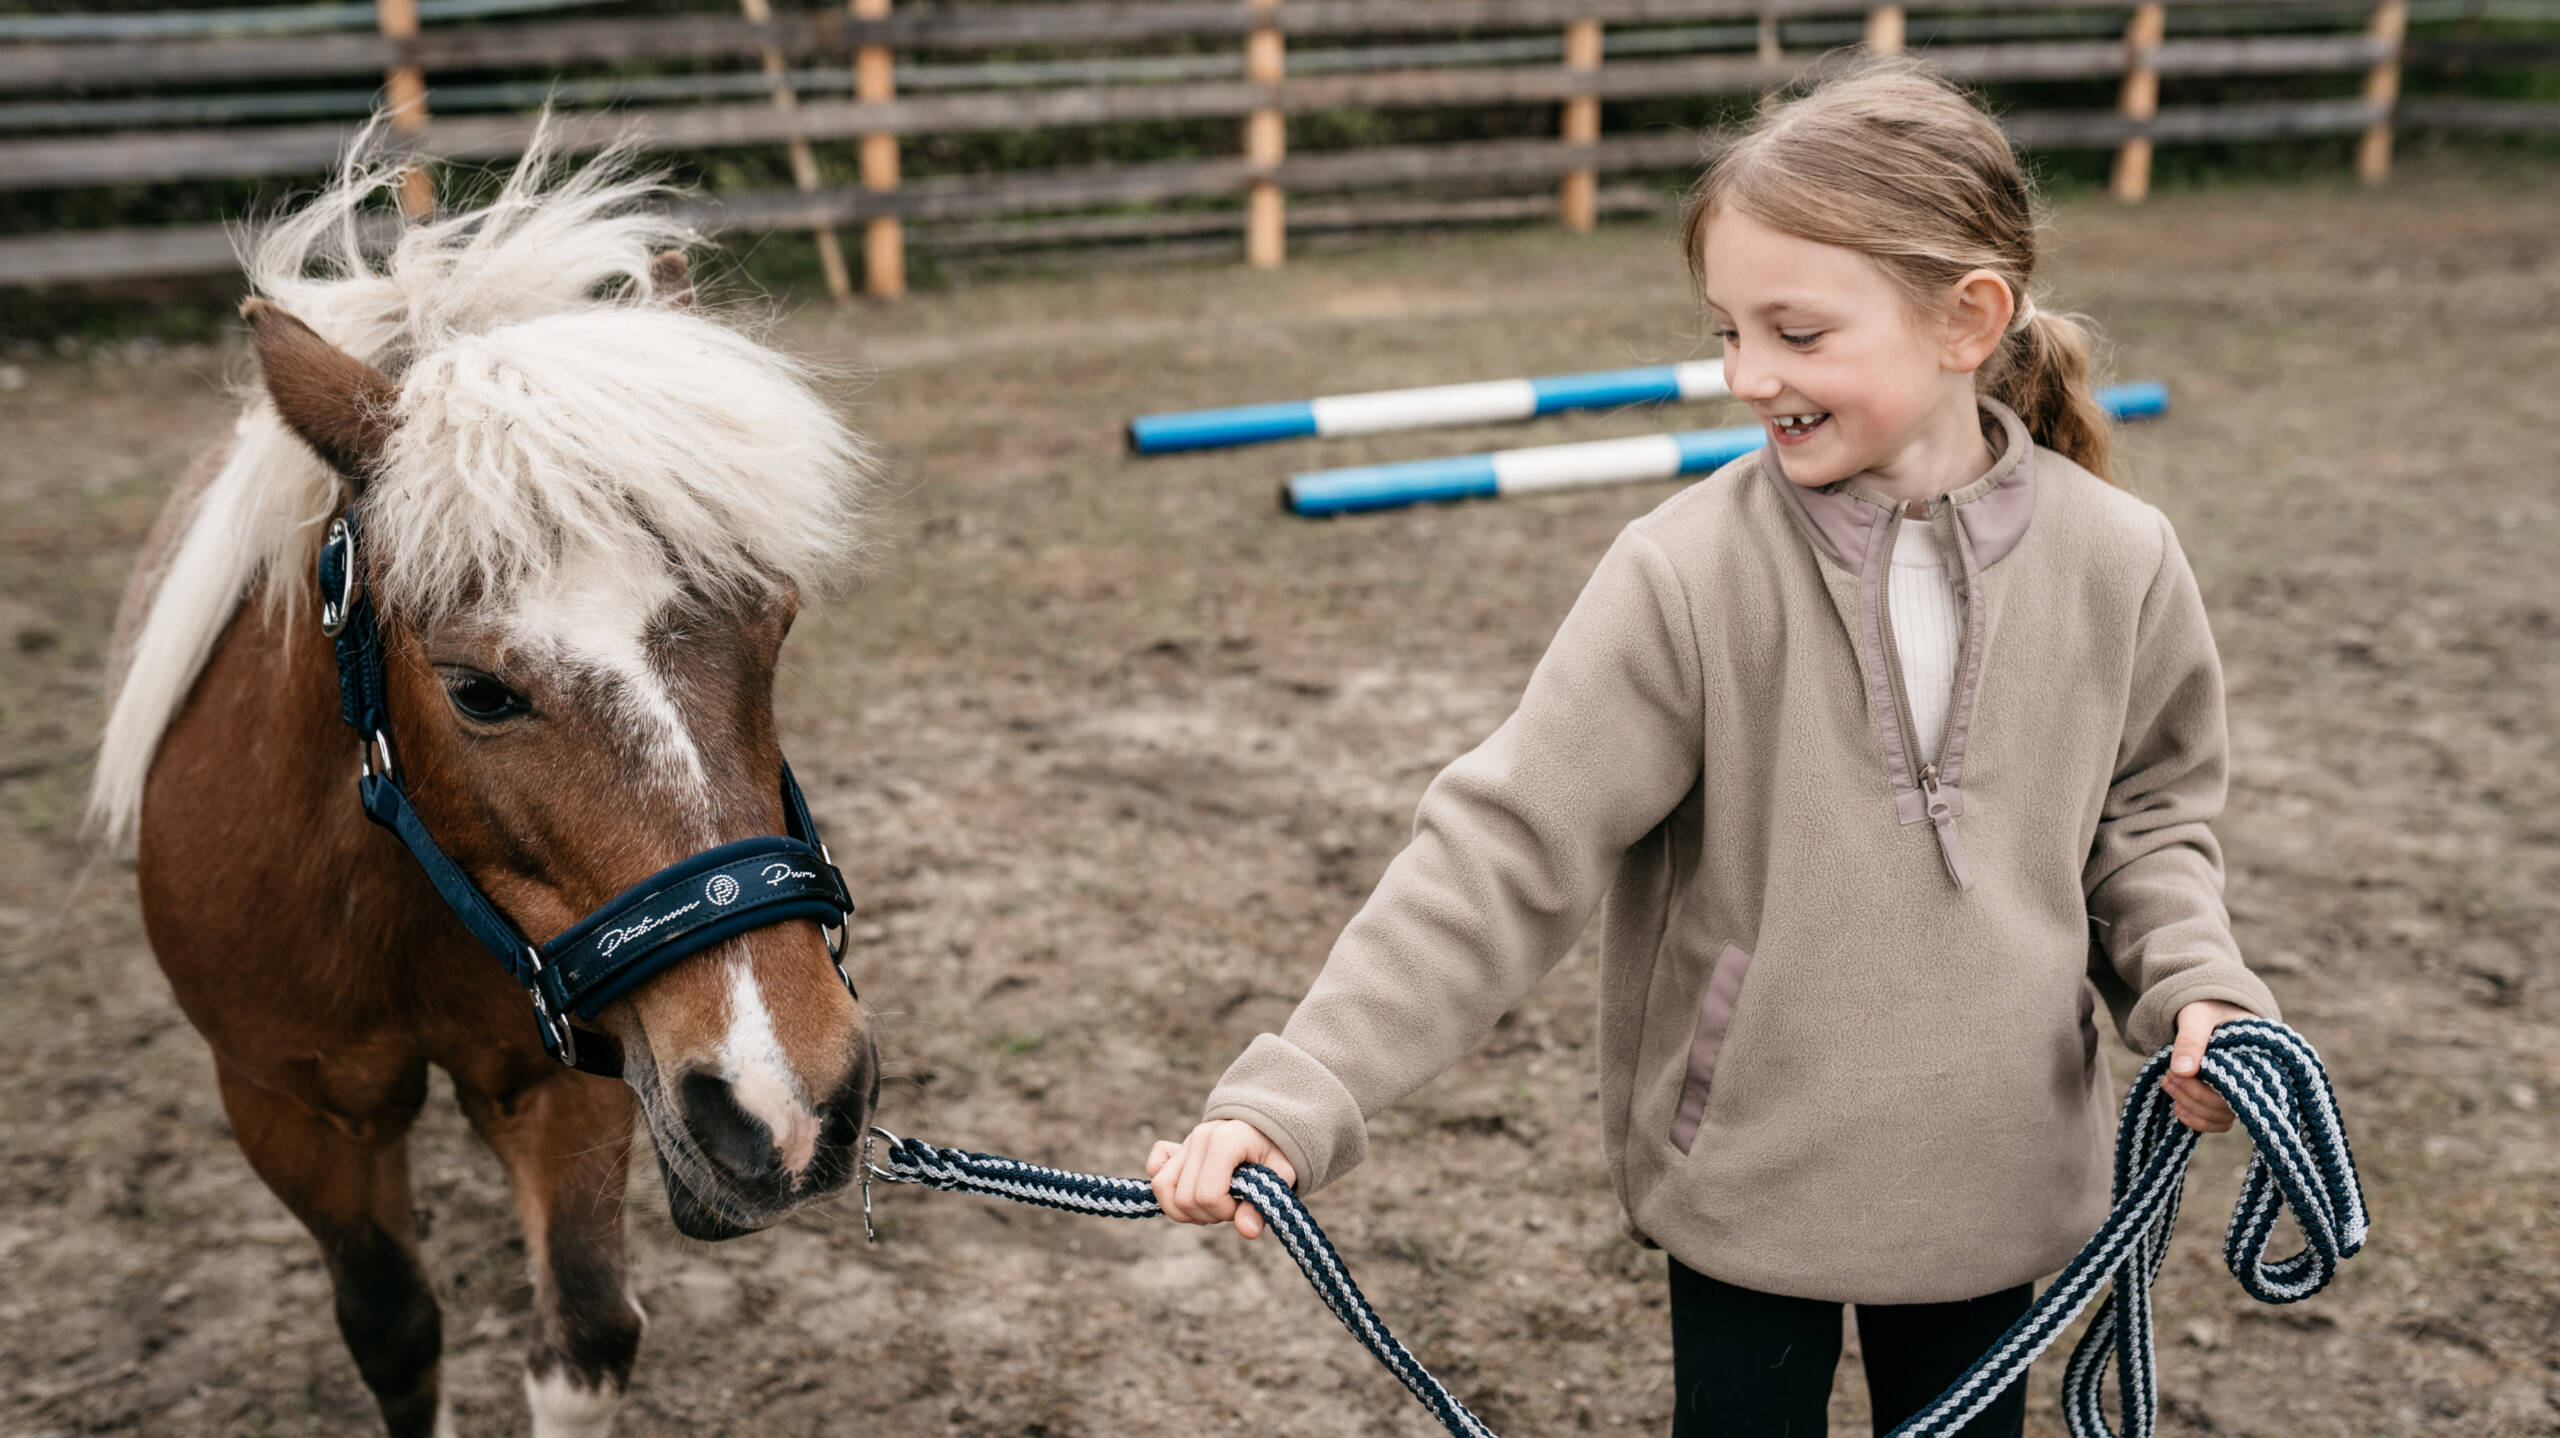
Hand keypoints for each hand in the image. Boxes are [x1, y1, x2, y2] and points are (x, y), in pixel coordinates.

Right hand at [1147, 1120, 1296, 1238]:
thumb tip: (1247, 1231)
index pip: (1208, 1194)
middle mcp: (1199, 1138)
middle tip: (1230, 1208)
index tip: (1241, 1206)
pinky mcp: (1175, 1148)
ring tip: (1209, 1207)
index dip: (1224, 1211)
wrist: (1264, 1129)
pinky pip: (1154, 1167)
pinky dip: (1166, 1188)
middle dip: (1207, 1215)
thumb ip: (1263, 1204)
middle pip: (1184, 1198)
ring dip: (1182, 1210)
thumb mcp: (1279, 1177)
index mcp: (1225, 1141)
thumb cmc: (1273, 1153)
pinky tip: (1189, 1192)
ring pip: (1161, 1187)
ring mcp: (1185, 1142)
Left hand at [2162, 999, 2251, 1132]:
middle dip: (2193, 1095)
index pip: (2240, 1088)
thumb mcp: (2197, 1016)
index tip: (2176, 1074)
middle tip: (2168, 1077)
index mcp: (2258, 1057)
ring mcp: (2242, 1090)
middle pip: (2228, 1105)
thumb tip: (2183, 1072)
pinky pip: (2219, 1121)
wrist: (2208, 1008)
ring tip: (2168, 1083)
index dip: (2206, 1089)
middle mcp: (2255, 1078)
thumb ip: (2190, 1039)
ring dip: (2191, 1107)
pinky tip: (2178, 1107)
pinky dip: (2198, 1120)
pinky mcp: (2228, 1098)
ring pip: (2222, 1116)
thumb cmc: (2207, 1008)